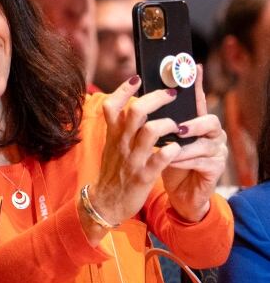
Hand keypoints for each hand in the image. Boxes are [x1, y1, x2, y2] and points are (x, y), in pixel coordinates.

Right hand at [80, 75, 181, 244]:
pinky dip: (172, 150)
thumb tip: (130, 106)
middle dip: (158, 98)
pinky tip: (177, 148)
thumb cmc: (113, 171)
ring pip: (150, 130)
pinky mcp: (144, 176)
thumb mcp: (111, 146)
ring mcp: (133, 159)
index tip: (137, 79)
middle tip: (171, 95)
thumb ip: (119, 126)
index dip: (124, 89)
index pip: (112, 105)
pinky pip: (161, 158)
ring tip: (177, 125)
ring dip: (168, 124)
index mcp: (113, 135)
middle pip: (137, 111)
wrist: (105, 203)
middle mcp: (122, 143)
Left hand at [162, 65, 225, 221]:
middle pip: (210, 120)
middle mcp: (210, 133)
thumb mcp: (156, 138)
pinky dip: (182, 162)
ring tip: (165, 149)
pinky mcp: (214, 169)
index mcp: (195, 121)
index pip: (197, 100)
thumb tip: (135, 94)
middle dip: (191, 124)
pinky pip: (200, 163)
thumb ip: (151, 119)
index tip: (193, 69)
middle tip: (175, 128)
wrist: (178, 192)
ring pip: (203, 144)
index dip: (197, 85)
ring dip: (181, 147)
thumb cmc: (165, 161)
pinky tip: (170, 162)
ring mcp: (216, 151)